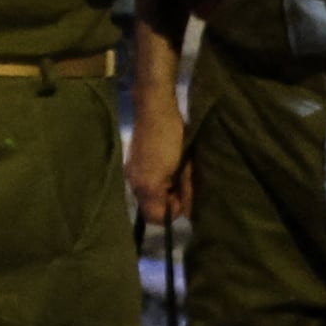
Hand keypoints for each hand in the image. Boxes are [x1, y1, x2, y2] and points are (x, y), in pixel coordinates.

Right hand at [126, 83, 190, 223]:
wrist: (156, 107)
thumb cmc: (170, 138)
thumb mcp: (182, 169)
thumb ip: (184, 193)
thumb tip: (189, 212)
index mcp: (143, 187)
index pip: (156, 218)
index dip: (174, 211)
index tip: (186, 196)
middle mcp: (135, 182)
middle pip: (155, 206)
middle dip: (173, 197)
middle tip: (186, 181)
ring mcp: (136, 170)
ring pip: (156, 192)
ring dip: (171, 186)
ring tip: (182, 170)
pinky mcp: (139, 160)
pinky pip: (154, 179)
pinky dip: (165, 177)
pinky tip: (175, 163)